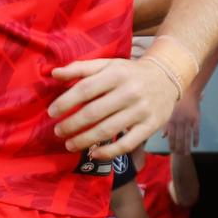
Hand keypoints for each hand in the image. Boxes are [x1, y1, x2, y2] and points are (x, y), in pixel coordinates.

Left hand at [48, 57, 178, 158]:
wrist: (166, 78)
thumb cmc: (128, 73)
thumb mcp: (107, 64)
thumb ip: (80, 68)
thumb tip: (54, 74)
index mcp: (115, 73)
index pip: (85, 89)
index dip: (66, 102)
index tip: (51, 112)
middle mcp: (129, 92)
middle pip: (94, 112)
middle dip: (72, 124)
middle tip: (58, 131)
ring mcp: (141, 111)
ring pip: (107, 130)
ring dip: (84, 140)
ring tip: (69, 144)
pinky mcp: (150, 127)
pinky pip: (126, 144)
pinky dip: (108, 152)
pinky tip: (93, 153)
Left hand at [164, 90, 200, 153]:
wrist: (188, 93)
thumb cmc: (177, 103)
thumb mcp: (169, 112)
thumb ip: (166, 124)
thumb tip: (163, 136)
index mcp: (171, 120)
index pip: (171, 136)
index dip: (172, 145)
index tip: (172, 151)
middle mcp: (179, 121)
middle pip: (179, 138)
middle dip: (179, 148)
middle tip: (180, 155)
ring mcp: (188, 121)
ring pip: (187, 136)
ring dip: (187, 146)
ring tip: (187, 153)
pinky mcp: (196, 119)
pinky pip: (196, 132)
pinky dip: (195, 139)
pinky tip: (195, 146)